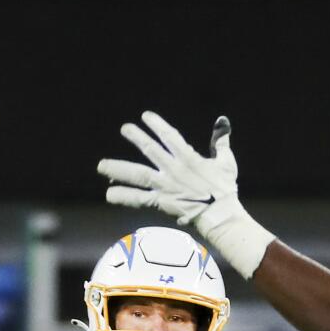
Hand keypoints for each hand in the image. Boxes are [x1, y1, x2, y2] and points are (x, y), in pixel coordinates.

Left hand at [99, 112, 239, 228]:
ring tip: (102, 165)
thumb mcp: (227, 162)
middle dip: (137, 138)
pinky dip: (124, 197)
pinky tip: (109, 194)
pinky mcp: (161, 202)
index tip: (145, 115)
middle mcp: (173, 170)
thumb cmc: (225, 189)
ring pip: (138, 175)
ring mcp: (165, 186)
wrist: (220, 215)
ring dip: (119, 169)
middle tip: (125, 128)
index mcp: (189, 158)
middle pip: (151, 150)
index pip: (170, 137)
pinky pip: (139, 199)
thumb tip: (222, 121)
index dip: (157, 125)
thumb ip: (222, 141)